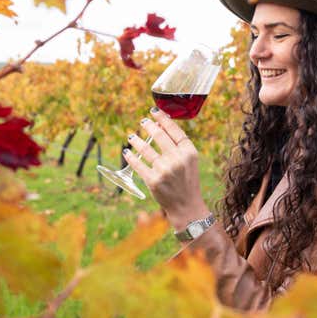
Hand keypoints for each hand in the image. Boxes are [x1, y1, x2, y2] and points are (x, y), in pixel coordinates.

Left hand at [124, 108, 209, 230]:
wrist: (186, 206)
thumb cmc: (187, 181)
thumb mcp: (189, 161)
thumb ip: (179, 145)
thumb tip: (161, 126)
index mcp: (189, 152)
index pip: (175, 130)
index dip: (163, 119)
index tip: (154, 111)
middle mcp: (178, 159)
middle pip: (159, 135)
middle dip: (149, 126)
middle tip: (143, 122)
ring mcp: (165, 170)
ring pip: (145, 148)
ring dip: (136, 140)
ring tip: (131, 137)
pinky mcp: (153, 180)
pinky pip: (138, 164)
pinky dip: (130, 157)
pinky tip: (127, 153)